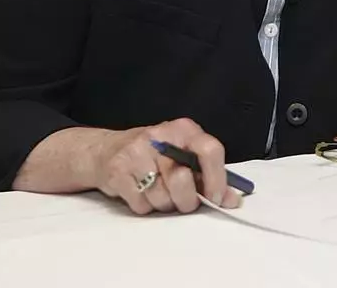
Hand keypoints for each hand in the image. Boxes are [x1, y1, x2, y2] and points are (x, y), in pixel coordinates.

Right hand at [91, 118, 240, 214]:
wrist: (105, 151)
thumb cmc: (153, 155)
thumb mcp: (182, 155)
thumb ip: (207, 175)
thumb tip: (231, 200)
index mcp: (184, 129)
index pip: (210, 150)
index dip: (216, 179)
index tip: (216, 198)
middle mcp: (160, 135)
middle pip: (183, 179)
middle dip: (186, 200)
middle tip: (183, 200)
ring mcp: (136, 151)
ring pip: (162, 197)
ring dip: (163, 204)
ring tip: (158, 192)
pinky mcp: (117, 170)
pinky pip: (141, 204)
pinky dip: (145, 206)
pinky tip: (140, 192)